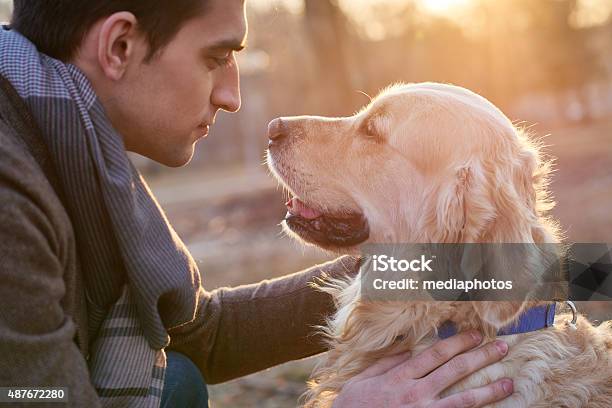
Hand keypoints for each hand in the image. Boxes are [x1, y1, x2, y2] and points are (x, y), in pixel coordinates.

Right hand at [333, 331, 511, 407]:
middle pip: (455, 370)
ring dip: (489, 390)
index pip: (435, 354)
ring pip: (463, 399)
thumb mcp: (363, 380)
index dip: (458, 342)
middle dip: (480, 357)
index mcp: (400, 376)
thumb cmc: (353, 407)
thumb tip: (409, 349)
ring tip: (509, 383)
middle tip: (502, 347)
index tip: (475, 335)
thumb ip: (387, 363)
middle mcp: (415, 393)